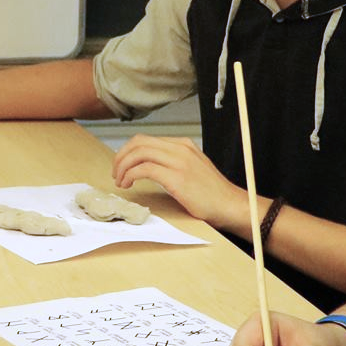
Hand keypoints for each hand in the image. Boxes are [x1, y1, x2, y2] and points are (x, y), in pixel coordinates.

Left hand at [111, 135, 248, 230]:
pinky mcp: (176, 177)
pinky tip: (128, 185)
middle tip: (116, 173)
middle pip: (138, 142)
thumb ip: (174, 163)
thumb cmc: (212, 194)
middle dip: (121, 156)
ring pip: (138, 153)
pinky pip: (144, 169)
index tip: (122, 166)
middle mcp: (180, 148)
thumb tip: (149, 168)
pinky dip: (130, 175)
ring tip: (120, 181)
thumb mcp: (193, 169)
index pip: (146, 139)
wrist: (230, 205)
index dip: (128, 151)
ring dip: (123, 166)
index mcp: (183, 145)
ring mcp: (178, 161)